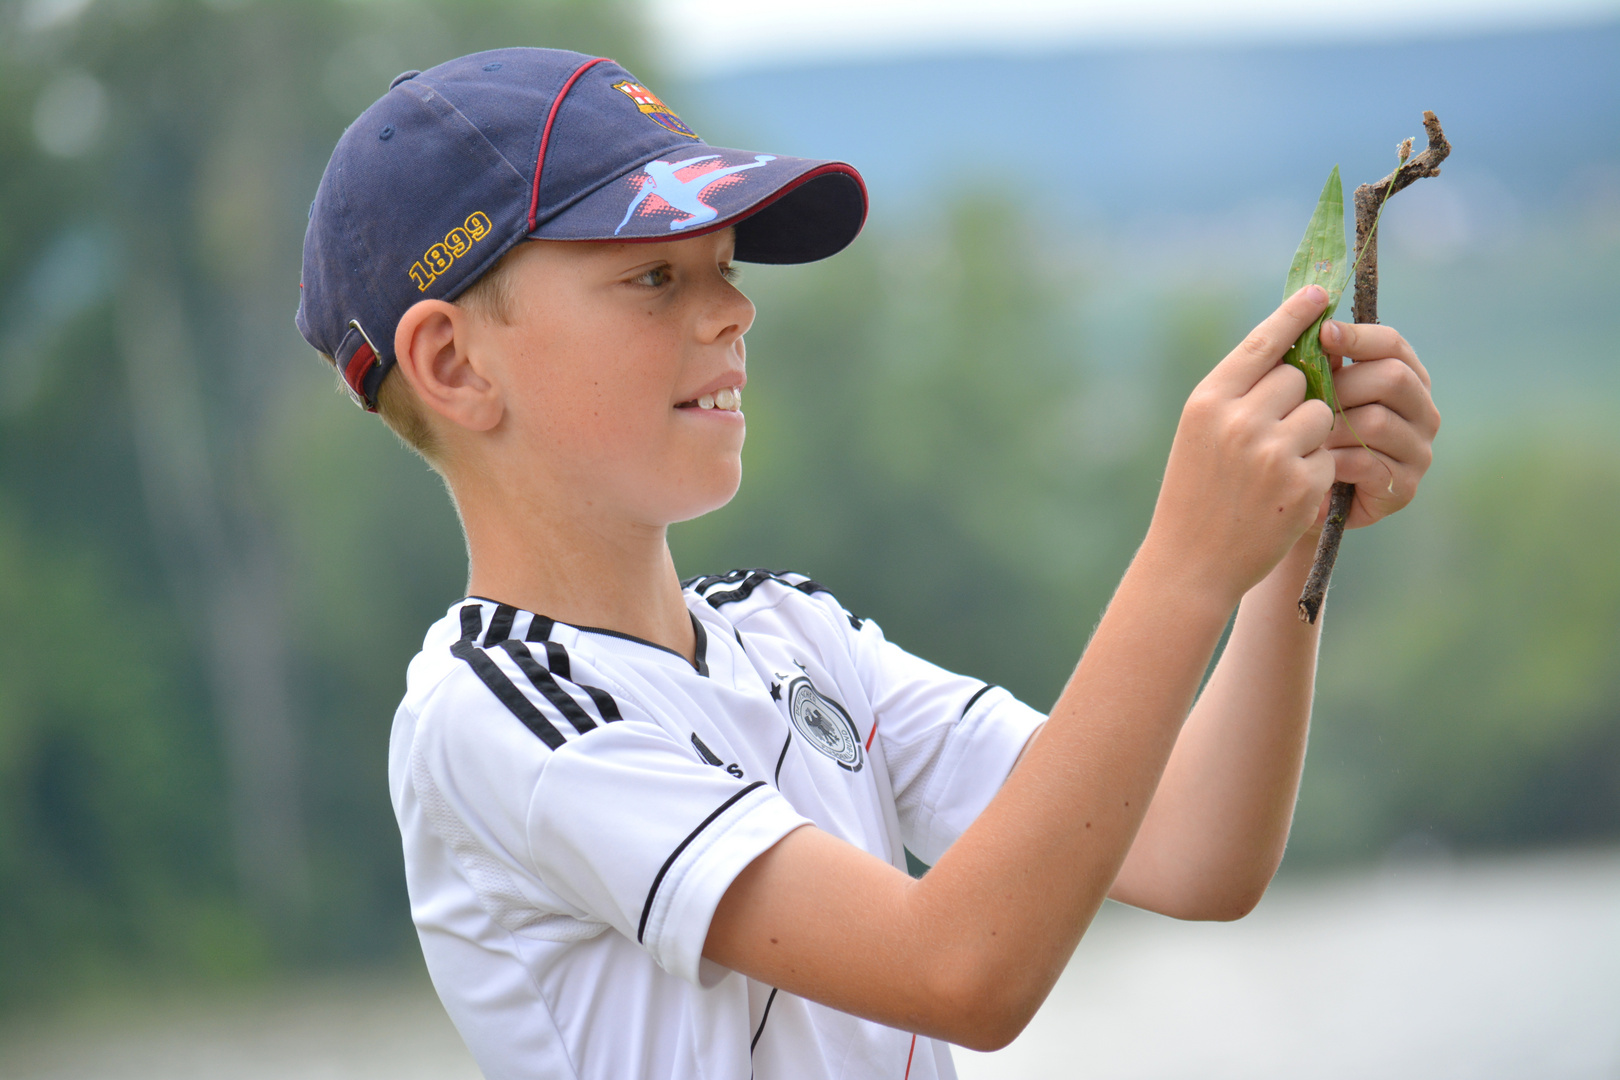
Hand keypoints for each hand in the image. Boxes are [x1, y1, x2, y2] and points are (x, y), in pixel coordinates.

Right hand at [1144, 285, 1337, 605]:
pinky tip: (1284, 493)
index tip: (1320, 294)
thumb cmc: (1194, 492)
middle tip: (1274, 428)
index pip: (1262, 343)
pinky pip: (1329, 454)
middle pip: (1300, 376)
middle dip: (1299, 396)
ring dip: (1313, 432)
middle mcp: (1238, 420)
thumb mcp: (1199, 433)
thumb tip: (1291, 350)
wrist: (1190, 562)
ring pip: (1322, 412)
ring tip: (1278, 464)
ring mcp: (1272, 452)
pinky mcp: (1301, 482)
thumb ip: (1238, 391)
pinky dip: (1316, 470)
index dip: (1295, 315)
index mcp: (1208, 401)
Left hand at [1319, 320, 1439, 528]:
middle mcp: (1423, 412)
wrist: (1303, 499)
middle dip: (1342, 385)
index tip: (1322, 332)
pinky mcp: (1404, 488)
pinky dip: (1334, 460)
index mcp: (1406, 379)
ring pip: (1377, 421)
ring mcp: (1419, 452)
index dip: (1358, 336)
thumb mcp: (1313, 394)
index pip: (1393, 345)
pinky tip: (1315, 462)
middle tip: (1307, 400)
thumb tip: (1313, 324)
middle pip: (1392, 378)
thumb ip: (1321, 363)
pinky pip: (1368, 463)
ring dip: (1333, 427)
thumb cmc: (1309, 436)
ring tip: (1306, 436)